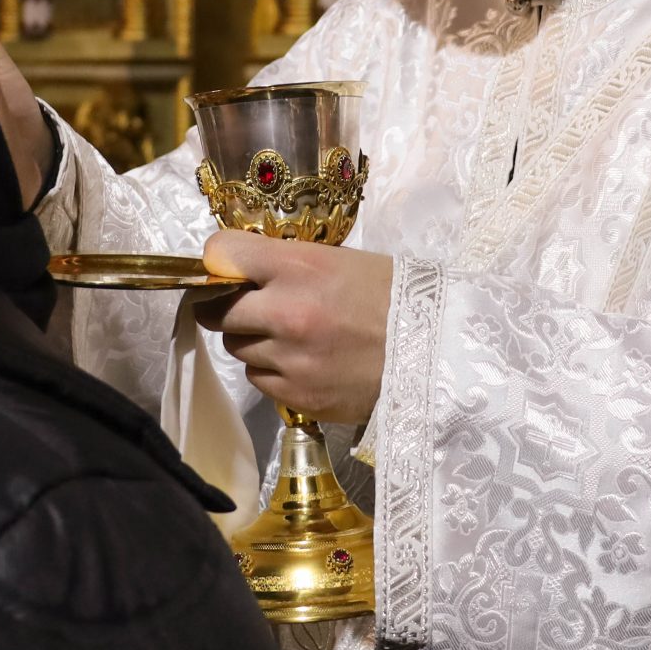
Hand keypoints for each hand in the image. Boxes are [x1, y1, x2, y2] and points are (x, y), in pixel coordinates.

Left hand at [195, 231, 393, 423]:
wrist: (433, 352)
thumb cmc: (391, 296)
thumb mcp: (340, 260)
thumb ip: (286, 264)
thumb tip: (240, 269)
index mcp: (299, 268)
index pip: (221, 253)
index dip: (219, 260)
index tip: (225, 267)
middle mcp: (285, 313)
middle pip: (216, 310)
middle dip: (225, 306)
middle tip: (244, 306)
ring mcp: (289, 359)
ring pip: (236, 348)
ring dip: (252, 341)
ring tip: (286, 336)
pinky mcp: (296, 396)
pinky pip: (259, 379)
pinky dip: (271, 371)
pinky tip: (301, 362)